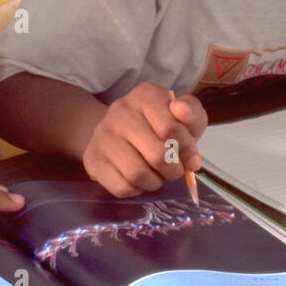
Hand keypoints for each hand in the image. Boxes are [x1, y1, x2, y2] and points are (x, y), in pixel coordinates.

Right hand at [83, 82, 207, 196]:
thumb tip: (181, 110)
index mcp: (145, 95)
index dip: (187, 149)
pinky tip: (139, 181)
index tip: (193, 160)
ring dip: (155, 182)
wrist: (118, 132)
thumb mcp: (183, 117)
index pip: (170, 127)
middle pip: (157, 154)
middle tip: (174, 170)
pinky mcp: (92, 158)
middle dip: (173, 170)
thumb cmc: (159, 126)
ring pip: (138, 174)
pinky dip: (137, 190)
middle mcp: (120, 110)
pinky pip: (121, 187)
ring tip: (157, 175)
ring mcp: (103, 135)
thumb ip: (192, 114)